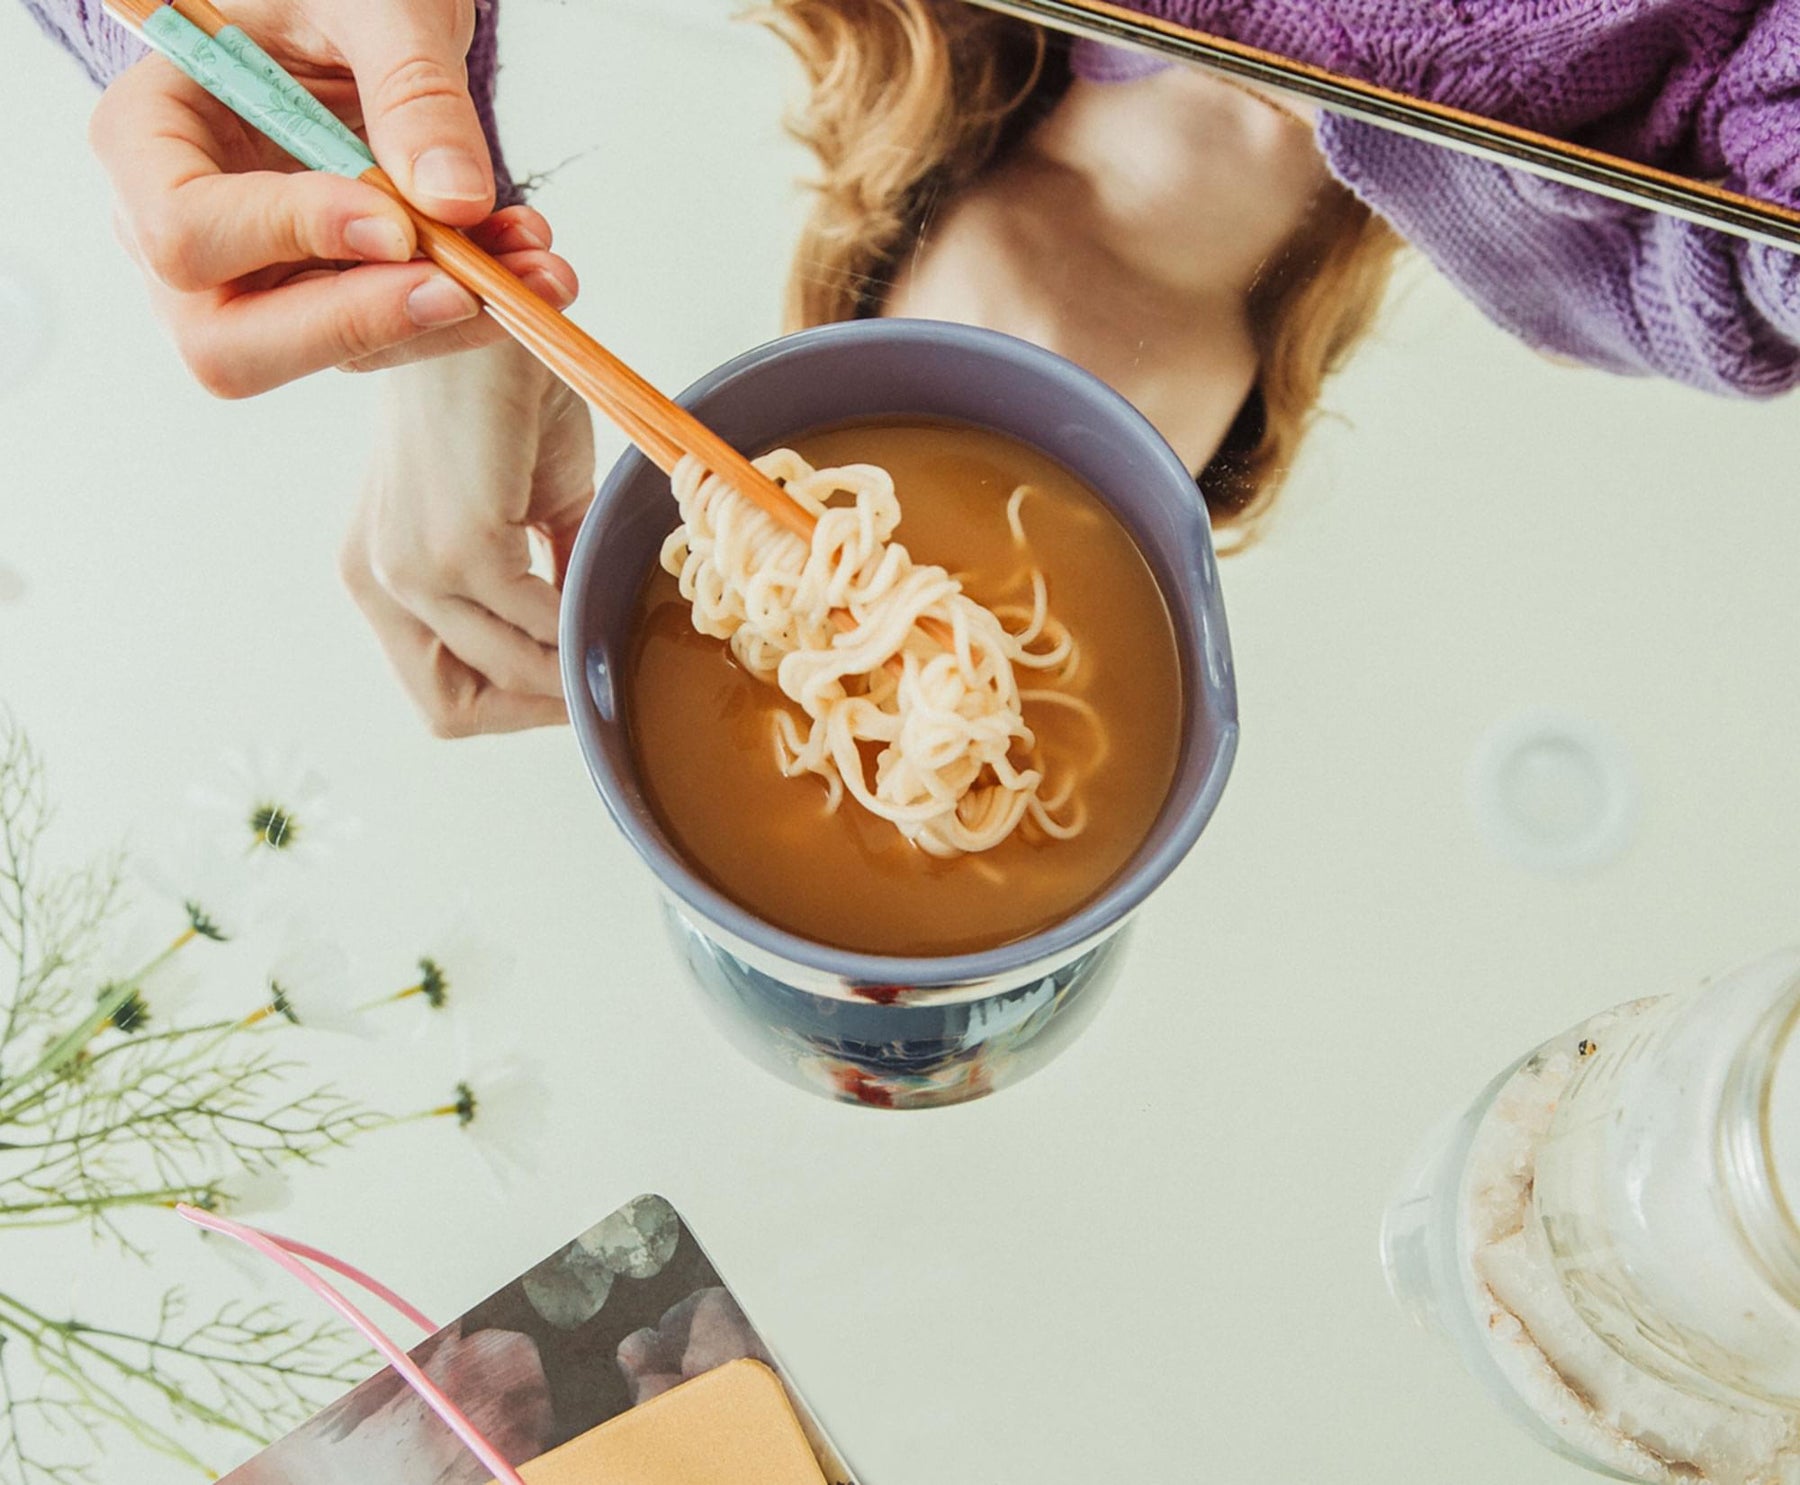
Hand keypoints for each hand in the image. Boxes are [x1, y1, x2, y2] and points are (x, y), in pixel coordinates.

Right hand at [86, 0, 578, 396]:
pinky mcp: (329, 301)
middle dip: (359, 324)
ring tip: (535, 268)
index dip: (288, 238)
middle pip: (228, 343)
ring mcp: (255, 280)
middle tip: (464, 289)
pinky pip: (393, 335)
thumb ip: (410, 90)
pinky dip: (469, 311)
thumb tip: (453, 199)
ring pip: (331, 353)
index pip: (184, 232)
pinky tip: (527, 266)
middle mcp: (185, 231)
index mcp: (149, 137)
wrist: (374, 16)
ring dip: (445, 321)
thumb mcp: (378, 4)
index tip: (395, 223)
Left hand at [340, 339, 596, 736]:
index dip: (511, 707)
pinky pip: (539, 624)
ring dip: (572, 669)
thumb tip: (592, 642)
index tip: (577, 685)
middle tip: (607, 683)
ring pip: (505, 672)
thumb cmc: (506, 395)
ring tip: (622, 643)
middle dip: (541, 707)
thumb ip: (542, 582)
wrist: (499, 308)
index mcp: (381, 574)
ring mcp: (411, 566)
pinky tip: (615, 603)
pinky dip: (584, 627)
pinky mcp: (459, 544)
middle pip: (455, 705)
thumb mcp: (522, 512)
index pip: (437, 691)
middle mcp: (378, 578)